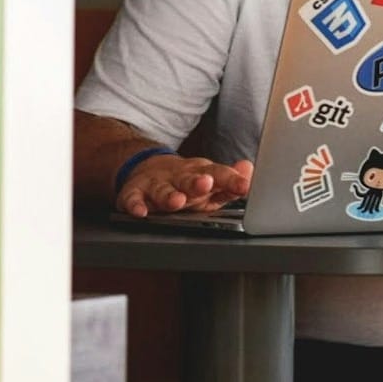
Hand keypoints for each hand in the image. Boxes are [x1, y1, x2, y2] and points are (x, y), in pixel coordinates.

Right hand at [116, 154, 252, 216]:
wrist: (148, 169)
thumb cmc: (188, 182)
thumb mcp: (211, 181)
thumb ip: (230, 179)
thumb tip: (249, 169)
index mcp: (201, 173)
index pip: (218, 174)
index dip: (231, 180)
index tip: (243, 186)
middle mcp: (179, 176)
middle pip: (189, 179)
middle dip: (197, 182)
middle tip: (206, 184)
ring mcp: (156, 184)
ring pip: (162, 189)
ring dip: (168, 195)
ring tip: (176, 201)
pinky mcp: (134, 192)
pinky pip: (133, 199)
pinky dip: (135, 205)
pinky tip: (140, 212)